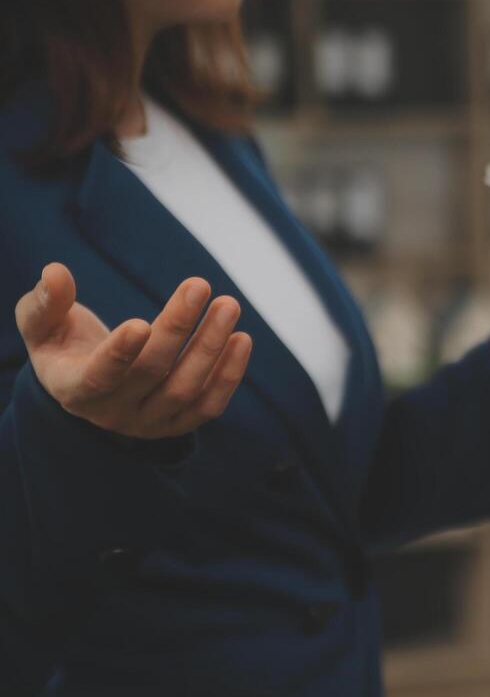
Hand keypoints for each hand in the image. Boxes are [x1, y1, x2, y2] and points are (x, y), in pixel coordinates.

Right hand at [15, 263, 252, 438]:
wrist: (87, 383)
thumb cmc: (61, 345)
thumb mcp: (41, 324)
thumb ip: (46, 302)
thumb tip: (55, 272)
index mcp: (75, 389)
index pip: (100, 376)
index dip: (120, 353)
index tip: (142, 322)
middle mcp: (113, 414)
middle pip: (152, 373)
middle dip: (177, 327)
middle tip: (201, 285)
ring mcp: (149, 423)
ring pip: (186, 389)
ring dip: (211, 346)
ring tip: (228, 305)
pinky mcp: (179, 425)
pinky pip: (209, 406)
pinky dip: (229, 374)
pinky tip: (241, 339)